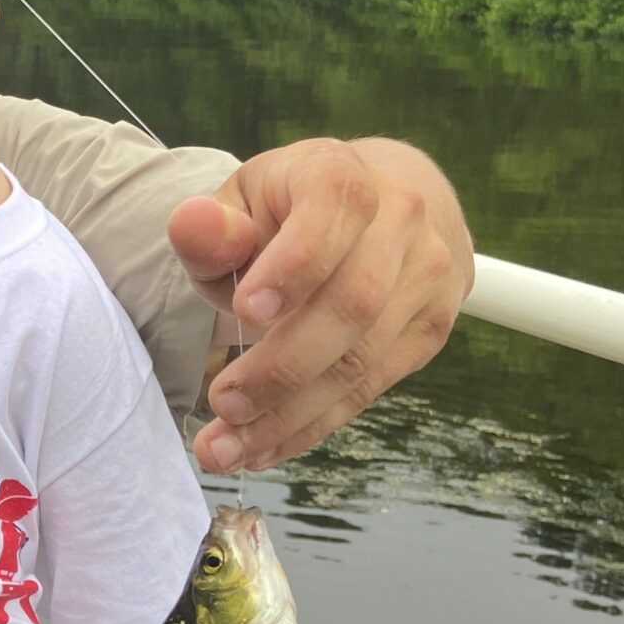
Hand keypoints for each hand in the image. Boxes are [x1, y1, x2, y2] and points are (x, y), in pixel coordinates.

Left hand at [169, 136, 472, 472]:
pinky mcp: (429, 332)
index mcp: (346, 176)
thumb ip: (213, 225)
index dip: (294, 265)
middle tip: (223, 403)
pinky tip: (260, 448)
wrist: (381, 203)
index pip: (334, 212)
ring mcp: (428, 280)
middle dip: (283, 365)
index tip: (246, 311)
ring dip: (289, 415)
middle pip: (353, 304)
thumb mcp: (242, 200)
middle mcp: (404, 222)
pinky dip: (310, 425)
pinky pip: (369, 389)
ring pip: (363, 360)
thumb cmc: (293, 207)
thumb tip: (194, 226)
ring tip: (226, 447)